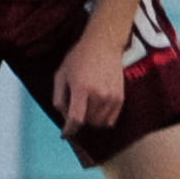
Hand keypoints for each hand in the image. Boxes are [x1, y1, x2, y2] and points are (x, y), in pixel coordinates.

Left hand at [52, 19, 133, 137]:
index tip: (64, 134)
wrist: (104, 44)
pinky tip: (96, 109)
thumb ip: (59, 98)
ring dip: (91, 120)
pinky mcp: (121, 97)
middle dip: (78, 121)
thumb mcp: (60, 75)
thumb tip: (64, 117)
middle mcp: (99, 94)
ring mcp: (112, 96)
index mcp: (82, 88)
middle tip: (74, 108)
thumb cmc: (79, 58)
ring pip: (100, 123)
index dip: (69, 130)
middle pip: (88, 122)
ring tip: (85, 107)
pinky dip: (102, 119)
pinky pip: (111, 119)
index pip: (76, 119)